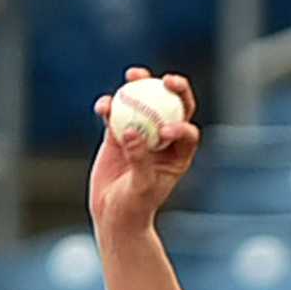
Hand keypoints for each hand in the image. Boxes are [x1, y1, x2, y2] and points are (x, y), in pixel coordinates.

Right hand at [89, 67, 200, 236]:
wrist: (113, 214)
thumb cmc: (134, 207)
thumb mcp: (140, 187)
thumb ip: (139, 160)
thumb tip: (132, 132)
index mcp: (179, 155)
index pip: (188, 133)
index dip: (181, 126)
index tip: (164, 131)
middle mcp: (164, 140)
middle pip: (174, 108)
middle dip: (175, 89)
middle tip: (166, 80)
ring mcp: (142, 133)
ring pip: (144, 103)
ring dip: (140, 85)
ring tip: (133, 76)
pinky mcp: (119, 133)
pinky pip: (116, 114)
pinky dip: (110, 107)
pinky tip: (103, 106)